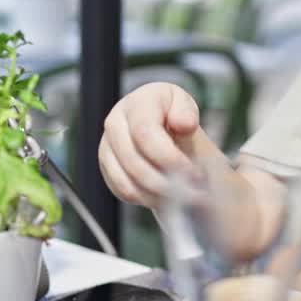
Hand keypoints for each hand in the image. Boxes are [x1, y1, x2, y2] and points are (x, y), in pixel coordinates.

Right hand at [98, 82, 203, 206]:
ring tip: (183, 196)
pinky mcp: (107, 166)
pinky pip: (123, 190)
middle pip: (134, 161)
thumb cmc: (177, 119)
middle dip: (166, 181)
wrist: (167, 131)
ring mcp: (107, 145)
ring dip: (158, 194)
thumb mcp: (187, 109)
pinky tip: (167, 196)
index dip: (169, 157)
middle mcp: (116, 121)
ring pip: (127, 180)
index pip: (145, 133)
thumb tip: (183, 123)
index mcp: (138, 102)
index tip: (193, 173)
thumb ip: (187, 112)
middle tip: (193, 192)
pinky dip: (147, 198)